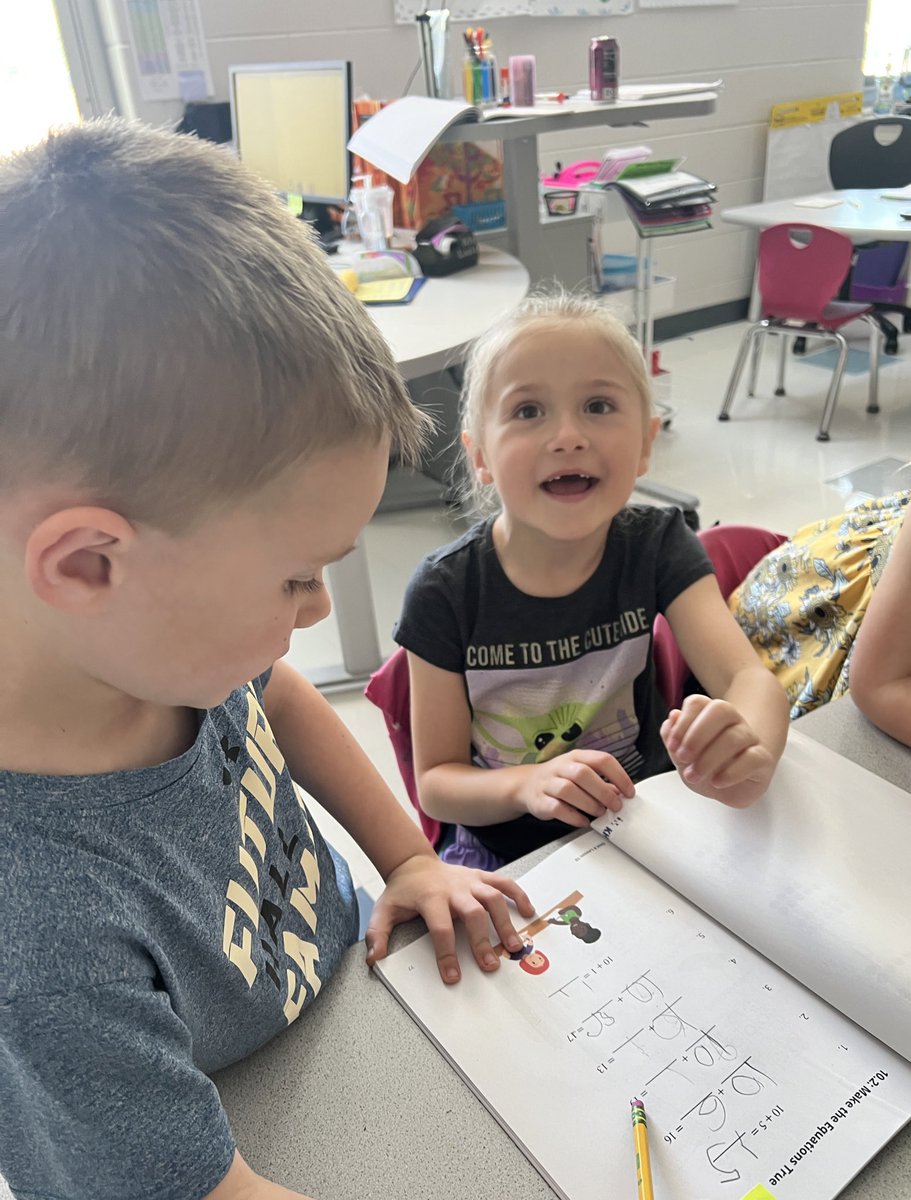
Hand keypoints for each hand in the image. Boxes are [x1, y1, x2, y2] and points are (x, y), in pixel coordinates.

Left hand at [364, 854, 534, 983]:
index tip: (453, 977)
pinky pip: (503, 882)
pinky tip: (529, 912)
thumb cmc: (402, 892)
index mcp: (430, 898)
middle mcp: (453, 888)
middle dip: (482, 940)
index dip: (446, 954)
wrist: (413, 862)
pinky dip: (518, 894)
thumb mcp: (383, 910)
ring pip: (492, 897)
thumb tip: (374, 958)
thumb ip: (377, 934)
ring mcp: (469, 880)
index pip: (440, 928)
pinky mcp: (480, 876)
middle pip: (472, 913)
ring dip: (505, 921)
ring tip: (514, 946)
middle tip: (491, 966)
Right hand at [516, 749, 634, 826]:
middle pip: (584, 774)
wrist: (527, 785)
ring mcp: (549, 783)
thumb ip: (601, 782)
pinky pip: (557, 808)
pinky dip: (573, 817)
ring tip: (600, 813)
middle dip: (604, 791)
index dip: (619, 775)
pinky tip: (583, 821)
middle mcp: (562, 767)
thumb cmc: (560, 779)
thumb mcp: (581, 773)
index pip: (602, 759)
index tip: (629, 792)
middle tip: (616, 806)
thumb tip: (622, 794)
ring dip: (589, 804)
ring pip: (569, 790)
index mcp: (576, 757)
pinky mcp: (541, 801)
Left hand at [661, 695, 774, 807]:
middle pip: (721, 710)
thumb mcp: (682, 758)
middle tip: (682, 757)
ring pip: (734, 736)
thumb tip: (673, 716)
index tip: (672, 746)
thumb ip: (673, 738)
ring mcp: (750, 738)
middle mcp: (732, 721)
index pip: (698, 702)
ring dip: (709, 758)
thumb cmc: (707, 768)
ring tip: (693, 775)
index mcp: (710, 715)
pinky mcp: (762, 759)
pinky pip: (752, 758)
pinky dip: (732, 772)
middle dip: (697, 735)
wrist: (731, 788)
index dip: (683, 722)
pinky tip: (717, 782)